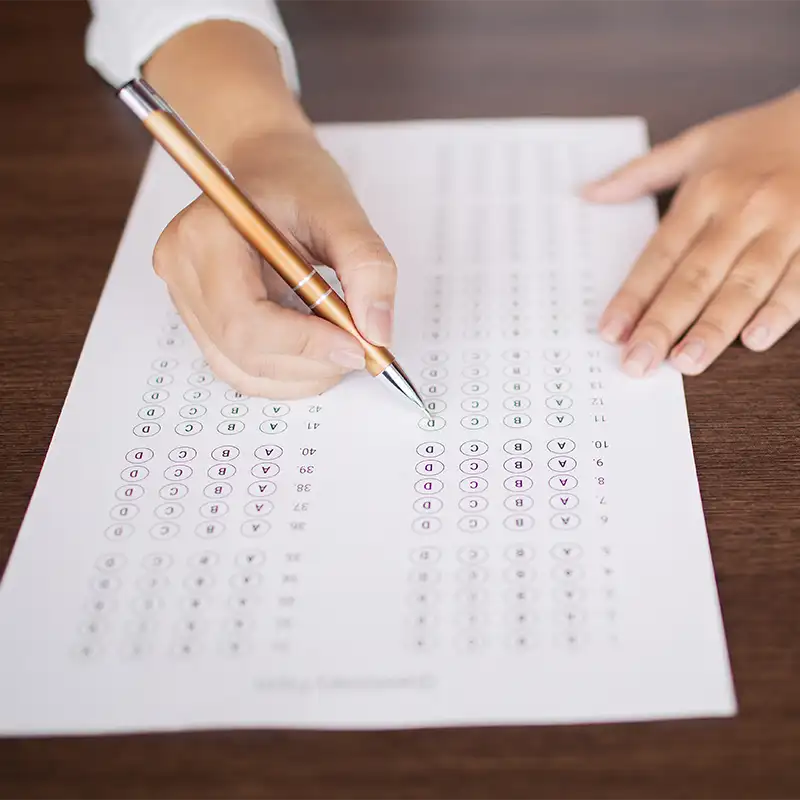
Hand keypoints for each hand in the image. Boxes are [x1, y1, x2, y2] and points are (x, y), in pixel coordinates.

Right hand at [143, 21, 395, 398]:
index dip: (306, 345)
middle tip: (360, 348)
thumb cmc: (298, 182)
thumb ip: (368, 268)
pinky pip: (239, 367)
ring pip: (241, 371)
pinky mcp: (199, 318)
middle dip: (311, 364)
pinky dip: (286, 372)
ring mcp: (184, 298)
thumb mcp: (343, 213)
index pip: (246, 320)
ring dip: (300, 376)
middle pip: (243, 353)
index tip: (360, 346)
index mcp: (206, 235)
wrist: (268, 168)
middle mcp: (182, 270)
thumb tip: (377, 333)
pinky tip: (315, 349)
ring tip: (339, 345)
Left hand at [583, 90, 799, 376]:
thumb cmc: (759, 136)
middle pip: (695, 277)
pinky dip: (779, 310)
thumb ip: (641, 173)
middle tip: (638, 363)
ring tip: (687, 362)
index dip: (632, 296)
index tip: (610, 331)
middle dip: (663, 324)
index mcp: (705, 193)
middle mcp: (742, 211)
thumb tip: (587, 193)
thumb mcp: (697, 143)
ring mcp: (786, 225)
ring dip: (715, 326)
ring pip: (745, 284)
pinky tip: (754, 340)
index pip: (659, 255)